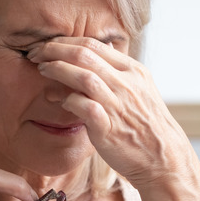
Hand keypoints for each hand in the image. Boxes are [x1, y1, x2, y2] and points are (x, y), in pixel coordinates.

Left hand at [28, 37, 197, 187]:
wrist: (163, 159)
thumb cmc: (146, 125)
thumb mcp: (140, 88)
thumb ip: (119, 69)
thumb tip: (105, 46)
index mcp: (133, 70)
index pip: (93, 44)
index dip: (65, 42)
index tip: (47, 45)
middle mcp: (126, 84)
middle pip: (85, 54)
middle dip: (54, 50)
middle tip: (35, 53)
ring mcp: (118, 105)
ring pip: (84, 77)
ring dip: (58, 70)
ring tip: (41, 69)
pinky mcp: (109, 128)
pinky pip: (85, 107)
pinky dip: (68, 100)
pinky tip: (57, 99)